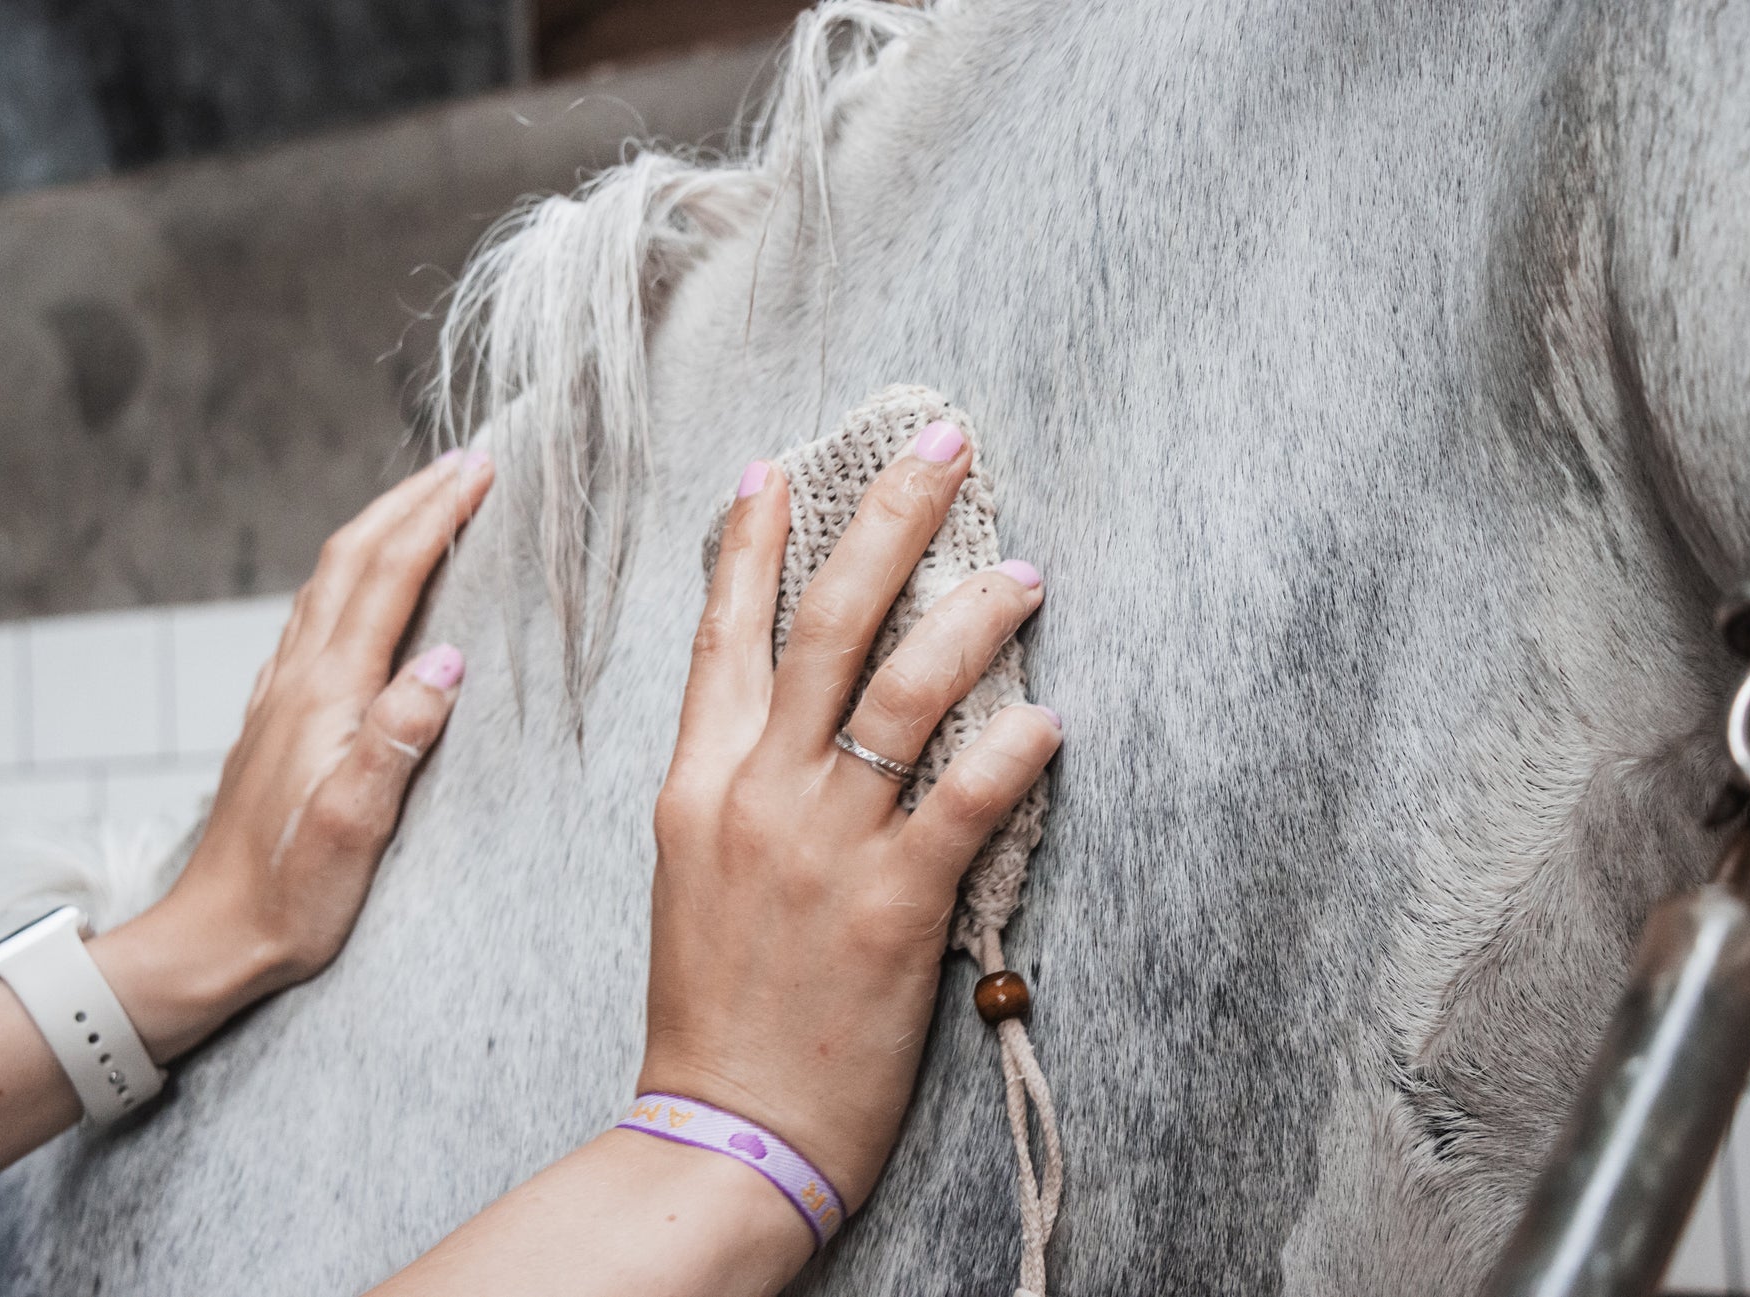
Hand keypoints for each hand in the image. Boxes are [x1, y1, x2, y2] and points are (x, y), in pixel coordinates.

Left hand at [90, 449, 495, 1060]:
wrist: (210, 938)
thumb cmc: (288, 895)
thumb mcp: (354, 825)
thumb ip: (398, 738)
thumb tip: (449, 660)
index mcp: (326, 695)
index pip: (388, 579)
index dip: (435, 518)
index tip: (482, 472)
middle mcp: (298, 680)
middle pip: (352, 559)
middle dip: (410, 500)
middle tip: (467, 461)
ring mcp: (283, 695)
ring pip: (331, 581)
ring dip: (381, 527)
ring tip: (426, 499)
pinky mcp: (281, 719)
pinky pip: (319, 618)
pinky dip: (355, 575)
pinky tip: (366, 585)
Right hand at [642, 426, 1060, 1212]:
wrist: (721, 1129)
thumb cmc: (717, 1002)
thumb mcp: (696, 870)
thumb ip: (737, 782)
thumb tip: (794, 714)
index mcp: (698, 782)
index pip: (724, 636)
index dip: (750, 545)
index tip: (775, 467)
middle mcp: (756, 794)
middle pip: (826, 626)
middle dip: (887, 521)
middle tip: (943, 444)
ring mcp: (823, 848)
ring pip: (905, 696)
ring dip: (971, 620)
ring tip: (1027, 575)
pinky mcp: (891, 910)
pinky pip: (963, 805)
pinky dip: (1011, 754)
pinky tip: (1053, 719)